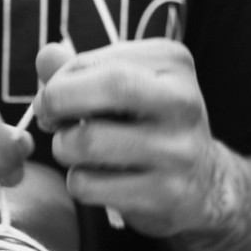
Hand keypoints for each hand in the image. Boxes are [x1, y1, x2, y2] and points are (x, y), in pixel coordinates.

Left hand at [34, 39, 232, 237]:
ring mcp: (176, 151)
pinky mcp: (164, 194)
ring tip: (75, 150)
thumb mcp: (126, 87)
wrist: (205, 184)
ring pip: (88, 142)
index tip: (50, 97)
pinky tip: (96, 179)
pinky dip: (77, 182)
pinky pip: (89, 185)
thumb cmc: (152, 126)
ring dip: (63, 147)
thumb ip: (83, 70)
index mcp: (172, 64)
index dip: (59, 79)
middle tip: (47, 118)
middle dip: (58, 101)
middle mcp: (182, 102)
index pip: (101, 60)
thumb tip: (46, 56)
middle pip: (111, 86)